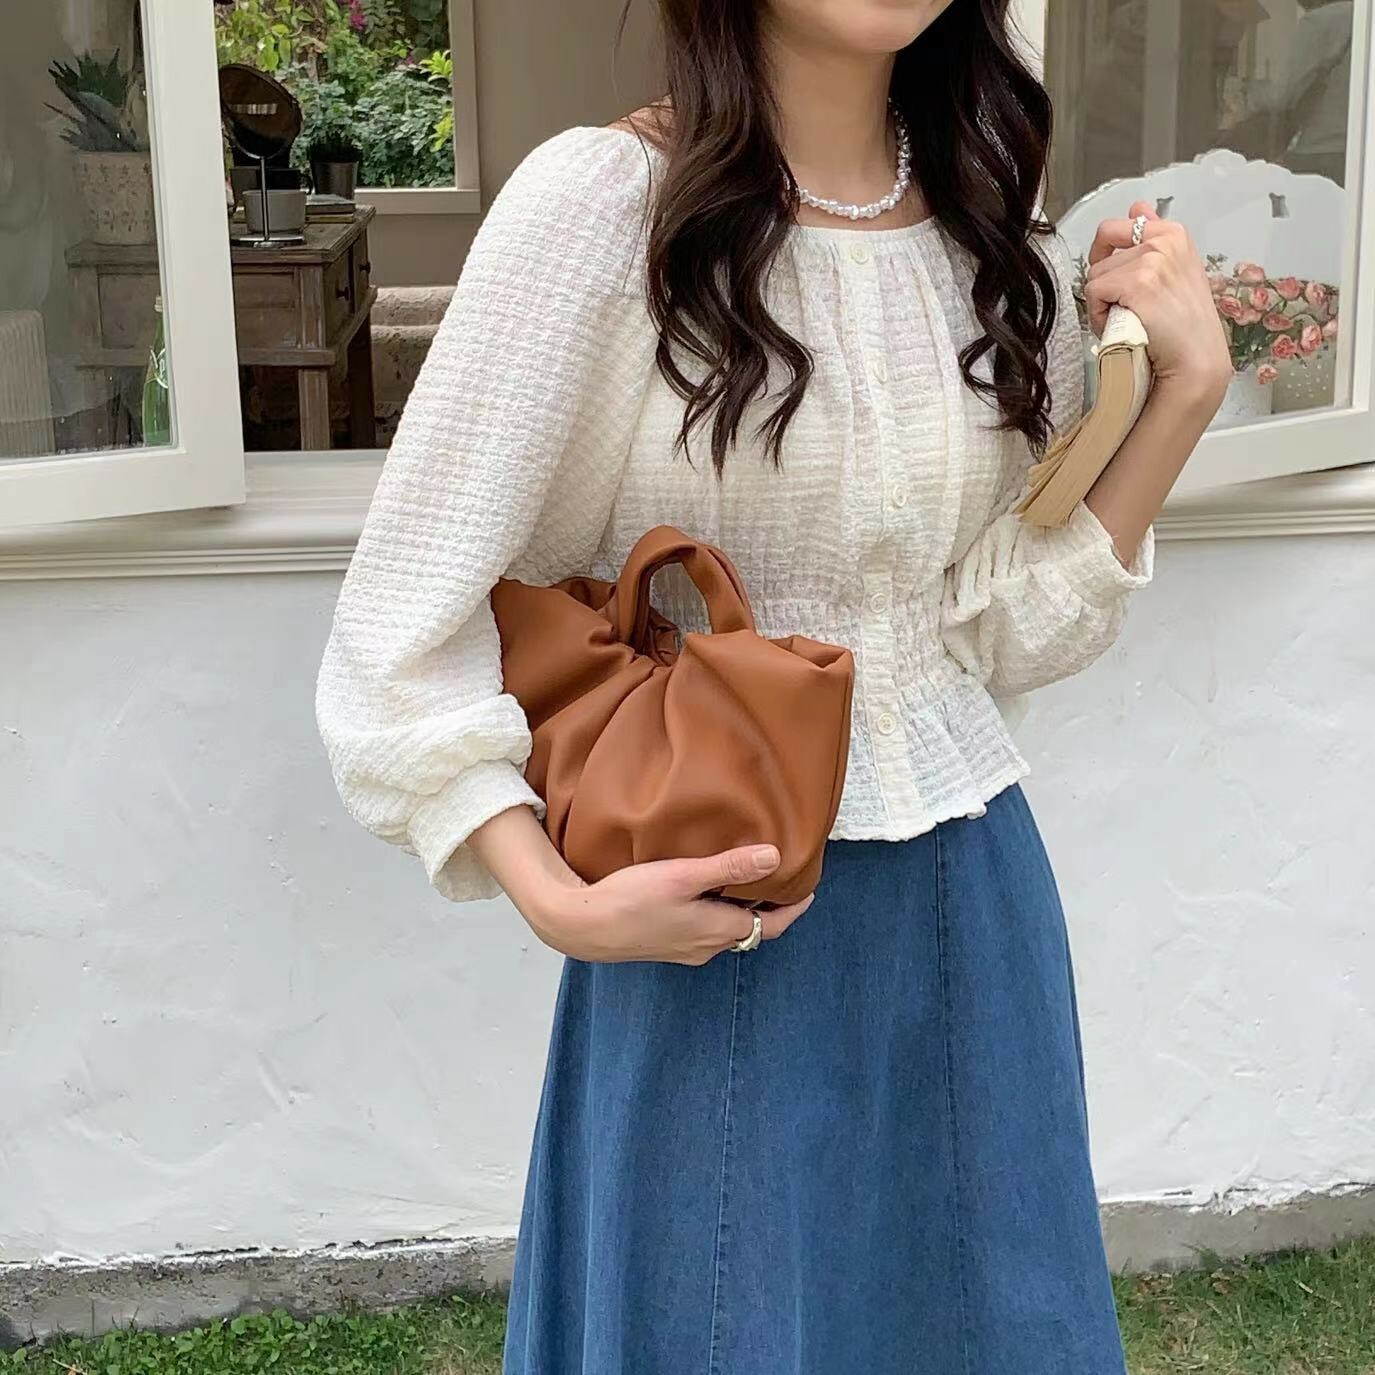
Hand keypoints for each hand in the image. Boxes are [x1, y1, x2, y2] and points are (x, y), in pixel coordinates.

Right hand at [524, 844, 814, 965]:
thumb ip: (729, 867)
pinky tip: (703, 893)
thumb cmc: (631, 901)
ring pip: (726, 930)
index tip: (808, 889)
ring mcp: (685, 949)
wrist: (581, 927)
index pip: (772, 926)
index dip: (793, 908)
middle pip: (750, 929)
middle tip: (780, 879)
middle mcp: (707, 946)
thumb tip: (775, 857)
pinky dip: (716, 913)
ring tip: (745, 880)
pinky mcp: (665, 945)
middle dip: (769, 907)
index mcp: (718, 931)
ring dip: (741, 910)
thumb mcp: (684, 877)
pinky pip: (703, 930)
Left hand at [1084, 202, 1232, 406]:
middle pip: (1101, 255)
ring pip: (1095, 277)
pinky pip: (1094, 293)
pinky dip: (1099, 315)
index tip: (1118, 280)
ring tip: (1128, 321)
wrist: (1194, 360)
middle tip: (1126, 309)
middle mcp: (1164, 239)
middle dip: (1105, 285)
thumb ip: (1152, 238)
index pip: (1119, 226)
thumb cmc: (1182, 325)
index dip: (1108, 255)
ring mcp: (1152, 259)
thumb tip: (1136, 207)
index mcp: (1173, 233)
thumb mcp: (1174, 270)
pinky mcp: (1138, 282)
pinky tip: (1122, 327)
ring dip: (1102, 304)